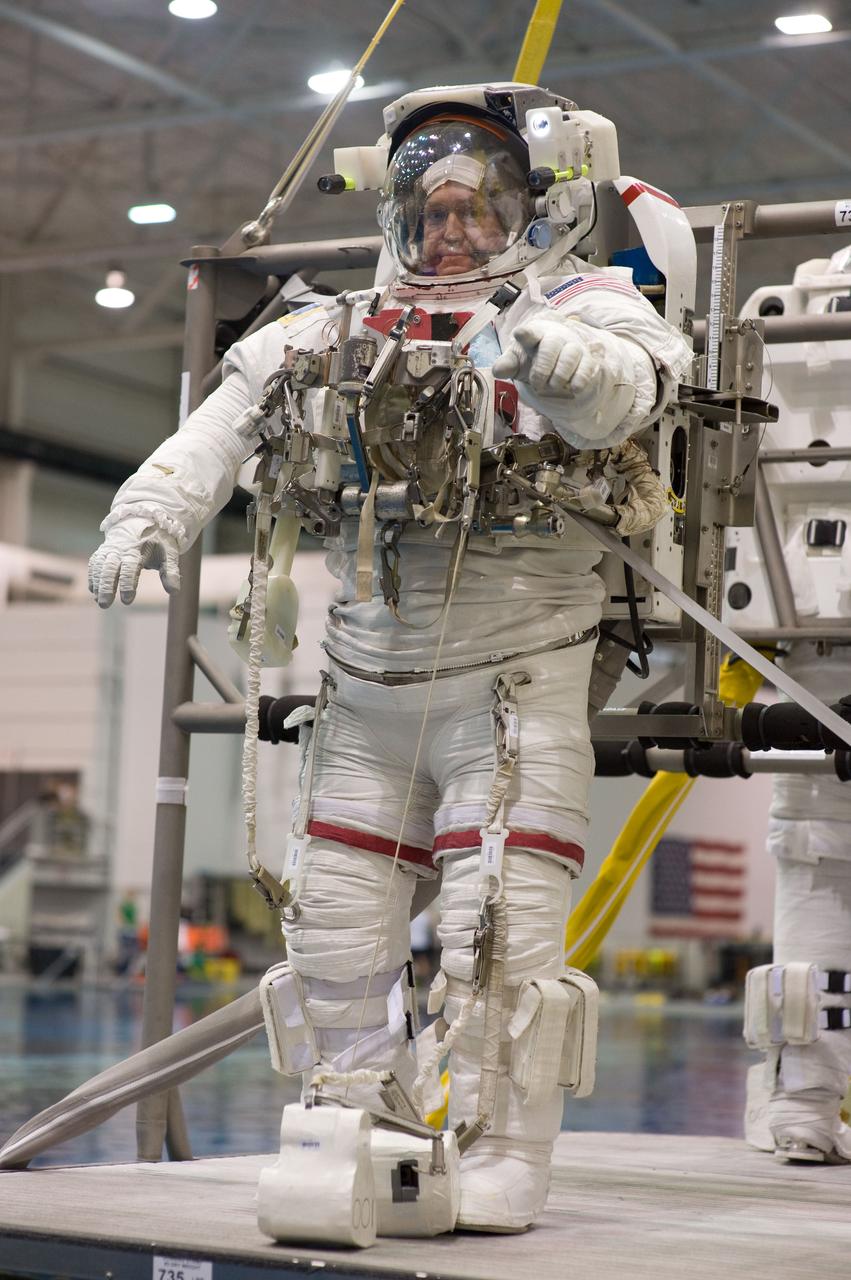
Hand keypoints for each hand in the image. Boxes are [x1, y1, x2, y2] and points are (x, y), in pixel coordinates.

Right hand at [88, 516, 180, 607]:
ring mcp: (109, 549)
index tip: (127, 601)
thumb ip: (171, 572)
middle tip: (105, 605)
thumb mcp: (169, 552)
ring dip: (97, 583)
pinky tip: (93, 591)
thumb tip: (174, 591)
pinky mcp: (103, 551)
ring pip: (99, 566)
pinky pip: (94, 563)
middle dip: (106, 587)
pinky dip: (93, 576)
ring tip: (98, 601)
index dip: (128, 584)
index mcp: (137, 549)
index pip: (130, 568)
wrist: (142, 519)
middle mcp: (119, 549)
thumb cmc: (158, 539)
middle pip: (109, 568)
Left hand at [492, 315, 609, 402]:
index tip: (520, 333)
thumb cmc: (534, 360)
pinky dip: (579, 380)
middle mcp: (556, 337)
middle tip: (537, 384)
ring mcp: (573, 347)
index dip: (525, 334)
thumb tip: (497, 370)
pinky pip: (587, 367)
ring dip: (560, 375)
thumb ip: (507, 365)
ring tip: (553, 386)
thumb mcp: (518, 363)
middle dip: (543, 367)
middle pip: (551, 344)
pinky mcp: (587, 360)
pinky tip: (573, 389)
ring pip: (570, 355)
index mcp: (535, 335)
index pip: (529, 333)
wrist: (558, 365)